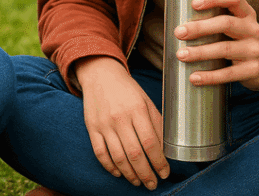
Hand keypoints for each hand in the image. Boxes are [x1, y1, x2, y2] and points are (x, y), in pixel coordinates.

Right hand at [73, 56, 169, 189]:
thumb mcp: (146, 100)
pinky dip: (110, 167)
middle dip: (146, 174)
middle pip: (135, 154)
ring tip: (138, 182)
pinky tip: (119, 173)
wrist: (100, 74)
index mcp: (137, 109)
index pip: (151, 143)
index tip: (165, 173)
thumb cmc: (127, 89)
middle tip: (152, 184)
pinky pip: (100, 153)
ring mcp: (104, 124)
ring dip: (130, 174)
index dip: (159, 162)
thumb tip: (166, 148)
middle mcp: (120, 118)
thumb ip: (156, 122)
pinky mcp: (92, 128)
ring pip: (118, 157)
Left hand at [175, 0, 258, 90]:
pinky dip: (210, 76)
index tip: (193, 3)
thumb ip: (218, 18)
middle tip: (178, 32)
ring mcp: (255, 50)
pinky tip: (194, 77)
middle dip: (200, 27)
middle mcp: (253, 29)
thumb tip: (178, 17)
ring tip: (180, 55)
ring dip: (200, 52)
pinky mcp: (253, 70)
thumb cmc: (243, 40)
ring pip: (225, 49)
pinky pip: (229, 74)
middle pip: (226, 23)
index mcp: (247, 14)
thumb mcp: (238, 24)